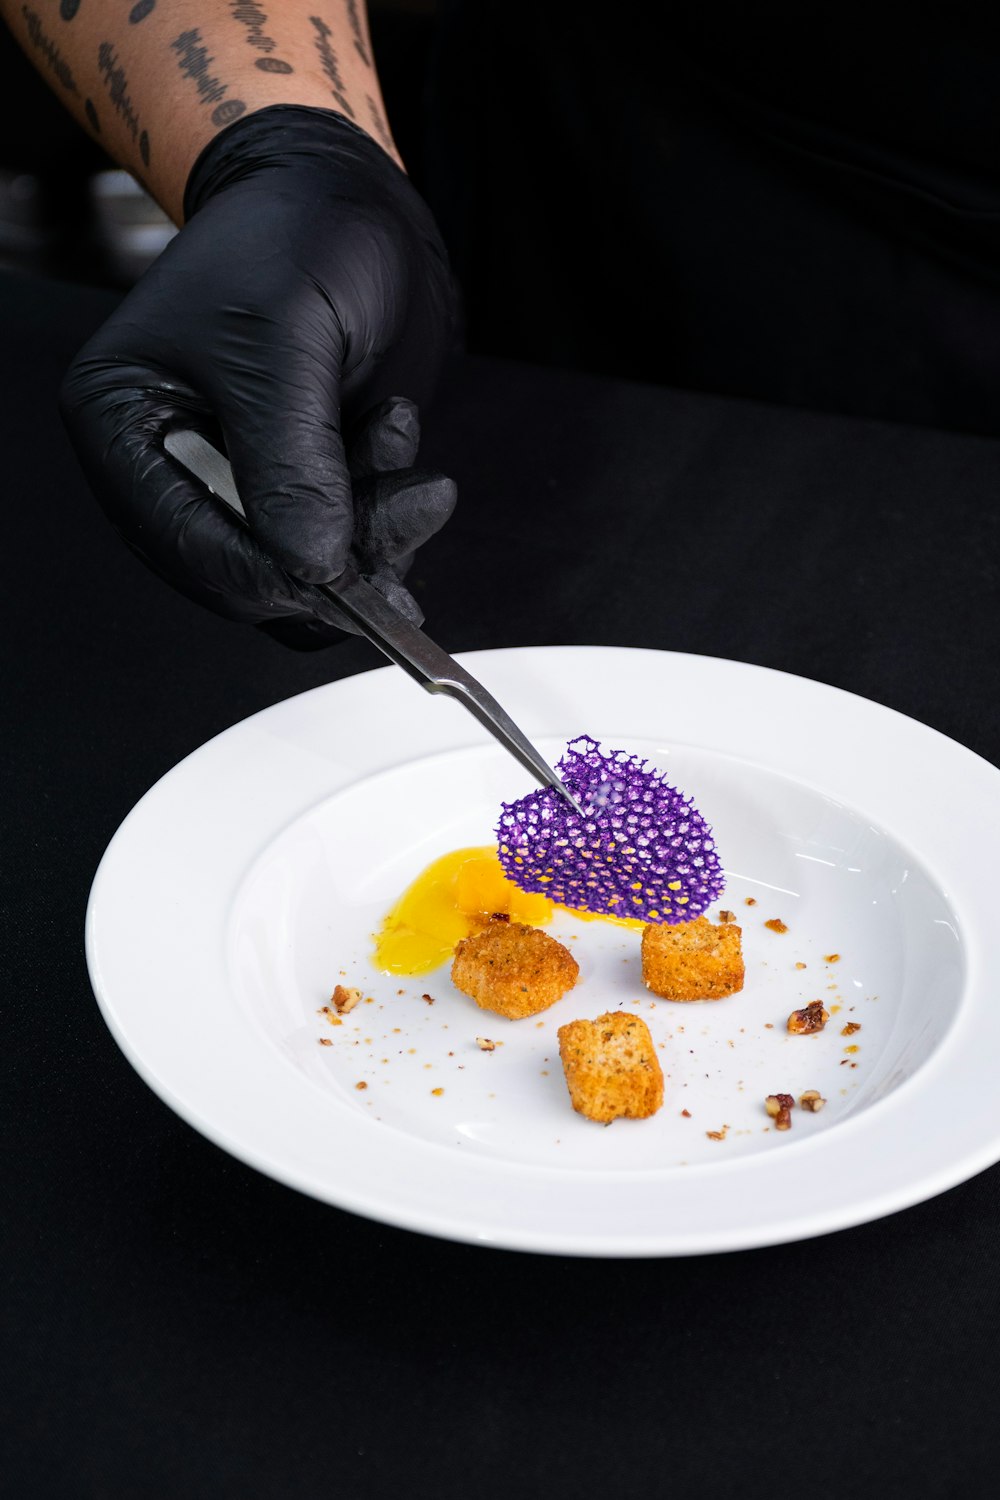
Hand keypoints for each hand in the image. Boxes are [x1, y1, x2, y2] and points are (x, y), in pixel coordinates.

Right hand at [59, 106, 459, 647]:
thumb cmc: (294, 238)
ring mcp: (242, 479)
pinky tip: (394, 429)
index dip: (264, 573)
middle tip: (405, 506)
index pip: (183, 544)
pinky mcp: (302, 483)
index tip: (335, 573)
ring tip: (396, 432)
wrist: (356, 203)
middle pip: (245, 572)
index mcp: (125, 424)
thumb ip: (291, 462)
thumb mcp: (284, 343)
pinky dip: (388, 510)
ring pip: (306, 568)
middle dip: (332, 552)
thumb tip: (309, 567)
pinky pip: (345, 543)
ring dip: (374, 525)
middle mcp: (174, 466)